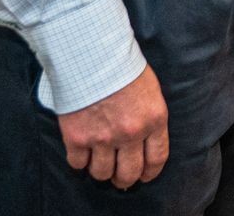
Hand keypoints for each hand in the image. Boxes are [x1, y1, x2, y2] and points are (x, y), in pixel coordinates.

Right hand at [57, 64, 169, 188]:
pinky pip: (78, 164)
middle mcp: (130, 134)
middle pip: (129, 173)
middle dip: (125, 179)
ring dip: (101, 170)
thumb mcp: (151, 90)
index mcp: (153, 120)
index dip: (150, 172)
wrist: (93, 53)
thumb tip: (146, 139)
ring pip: (102, 173)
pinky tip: (82, 152)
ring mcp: (102, 138)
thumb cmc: (124, 66)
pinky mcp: (76, 137)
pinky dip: (79, 161)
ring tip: (100, 162)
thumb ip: (150, 118)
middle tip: (120, 176)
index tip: (145, 175)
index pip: (157, 159)